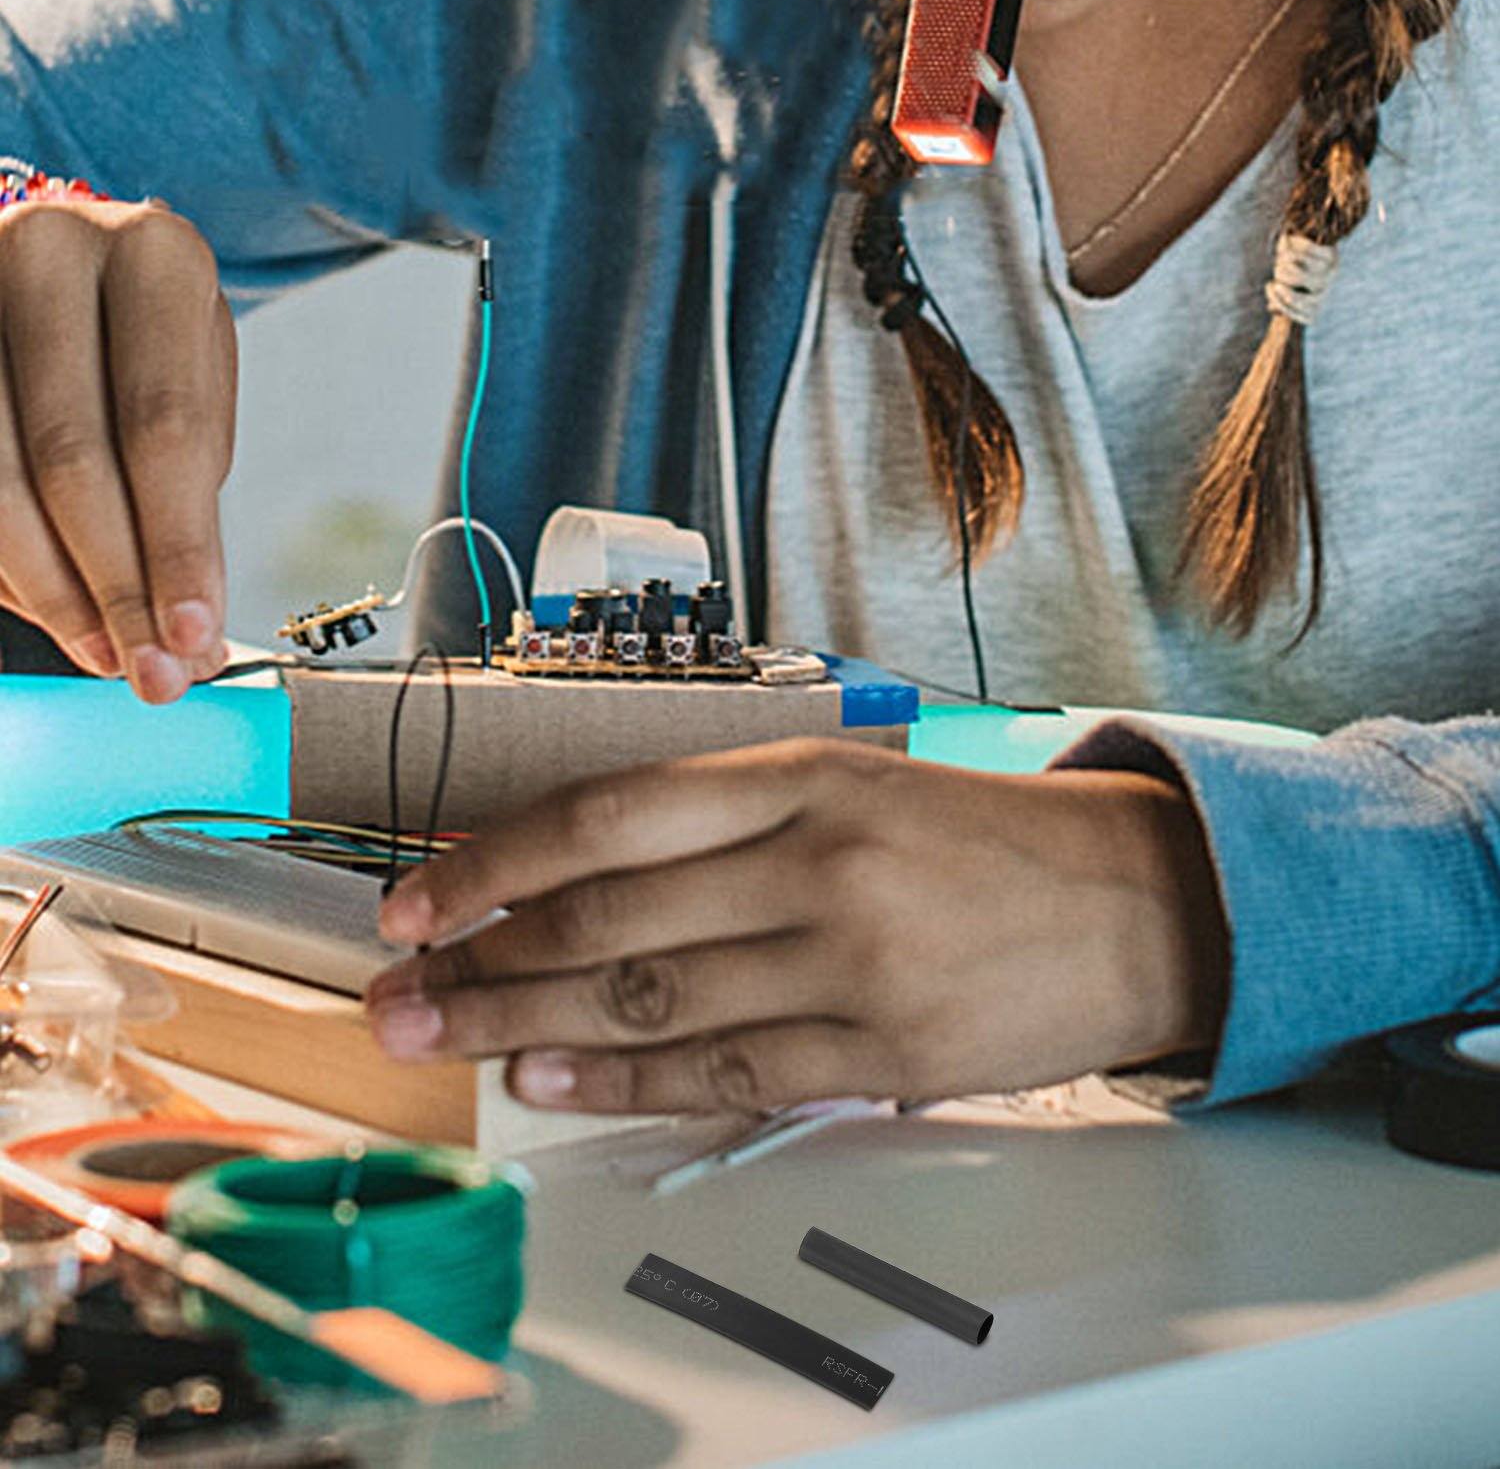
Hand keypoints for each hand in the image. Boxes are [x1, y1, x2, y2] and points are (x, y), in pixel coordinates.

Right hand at [0, 200, 235, 701]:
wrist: (63, 275)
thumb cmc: (142, 348)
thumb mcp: (191, 404)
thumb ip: (189, 512)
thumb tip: (189, 643)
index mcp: (156, 257)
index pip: (165, 430)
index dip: (176, 547)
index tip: (193, 638)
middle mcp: (50, 247)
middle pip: (72, 458)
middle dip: (114, 586)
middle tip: (147, 669)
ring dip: (50, 589)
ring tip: (103, 652)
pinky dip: (3, 563)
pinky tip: (44, 605)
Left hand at [367, 740, 1229, 1112]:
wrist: (1136, 900)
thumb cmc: (982, 838)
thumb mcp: (860, 785)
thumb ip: (730, 823)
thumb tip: (581, 870)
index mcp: (805, 777)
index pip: (608, 815)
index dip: (494, 860)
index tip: (415, 895)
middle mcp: (818, 862)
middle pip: (609, 915)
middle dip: (482, 958)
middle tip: (397, 991)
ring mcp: (853, 964)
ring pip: (653, 998)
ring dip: (529, 1025)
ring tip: (446, 1038)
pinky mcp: (885, 1054)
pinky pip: (728, 1074)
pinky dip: (629, 1085)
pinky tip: (556, 1086)